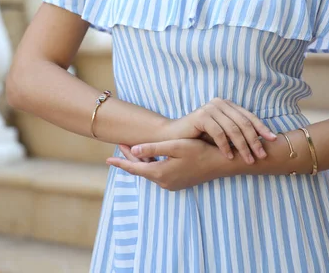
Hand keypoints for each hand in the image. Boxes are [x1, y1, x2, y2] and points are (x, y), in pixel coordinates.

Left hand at [107, 140, 225, 190]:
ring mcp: (171, 184)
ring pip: (149, 171)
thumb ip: (154, 148)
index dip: (120, 162)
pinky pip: (158, 173)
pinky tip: (149, 155)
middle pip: (141, 169)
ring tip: (131, 147)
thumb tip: (133, 150)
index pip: (134, 168)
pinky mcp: (178, 182)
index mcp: (160, 173)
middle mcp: (164, 182)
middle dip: (129, 157)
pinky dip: (151, 164)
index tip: (107, 160)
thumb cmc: (200, 151)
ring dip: (141, 160)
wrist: (221, 164)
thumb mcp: (176, 146)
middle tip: (120, 144)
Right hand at [159, 97, 276, 163]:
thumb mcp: (222, 134)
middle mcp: (220, 103)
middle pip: (243, 123)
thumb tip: (262, 142)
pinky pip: (218, 132)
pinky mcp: (201, 116)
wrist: (173, 137)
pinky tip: (229, 156)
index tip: (273, 141)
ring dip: (242, 146)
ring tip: (248, 159)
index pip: (249, 117)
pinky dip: (225, 146)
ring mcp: (210, 108)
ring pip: (233, 129)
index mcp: (227, 105)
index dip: (262, 129)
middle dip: (254, 141)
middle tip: (261, 155)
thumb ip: (237, 133)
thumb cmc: (199, 137)